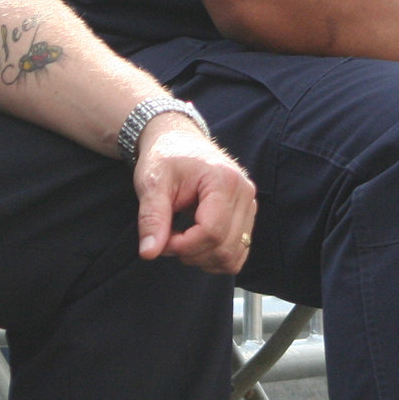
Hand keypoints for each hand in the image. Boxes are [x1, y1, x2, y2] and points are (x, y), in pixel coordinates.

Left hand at [133, 117, 257, 274]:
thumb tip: (149, 253)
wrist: (178, 140)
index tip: (161, 241)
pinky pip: (237, 252)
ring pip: (232, 255)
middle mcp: (245, 193)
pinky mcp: (247, 215)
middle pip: (224, 248)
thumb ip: (151, 218)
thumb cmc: (165, 157)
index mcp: (224, 180)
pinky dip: (213, 256)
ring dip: (202, 258)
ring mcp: (249, 204)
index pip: (211, 231)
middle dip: (190, 253)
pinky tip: (194, 241)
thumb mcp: (151, 183)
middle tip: (165, 239)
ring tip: (179, 239)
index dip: (184, 246)